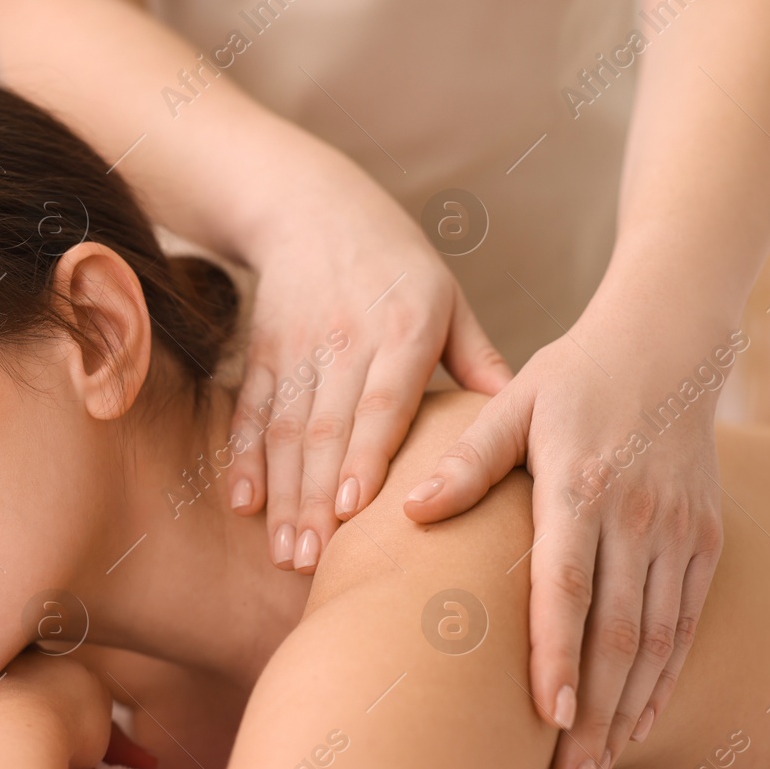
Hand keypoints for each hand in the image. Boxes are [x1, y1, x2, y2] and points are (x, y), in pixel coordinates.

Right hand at [228, 166, 510, 573]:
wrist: (311, 206)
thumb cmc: (398, 263)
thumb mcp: (449, 299)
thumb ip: (480, 363)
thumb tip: (527, 424)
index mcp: (402, 329)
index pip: (381, 402)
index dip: (365, 456)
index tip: (353, 511)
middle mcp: (345, 340)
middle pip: (327, 430)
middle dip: (316, 500)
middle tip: (314, 562)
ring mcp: (298, 348)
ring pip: (285, 431)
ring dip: (283, 496)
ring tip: (286, 553)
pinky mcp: (264, 353)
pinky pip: (251, 412)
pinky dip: (243, 458)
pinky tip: (243, 504)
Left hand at [404, 314, 727, 768]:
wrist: (670, 340)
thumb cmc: (574, 373)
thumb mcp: (513, 400)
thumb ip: (466, 460)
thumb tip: (406, 510)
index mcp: (581, 482)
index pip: (567, 583)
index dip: (558, 653)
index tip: (548, 718)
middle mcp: (638, 513)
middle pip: (617, 631)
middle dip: (595, 716)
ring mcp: (679, 529)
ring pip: (657, 639)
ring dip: (630, 712)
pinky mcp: (705, 538)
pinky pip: (686, 621)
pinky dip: (665, 677)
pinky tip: (641, 722)